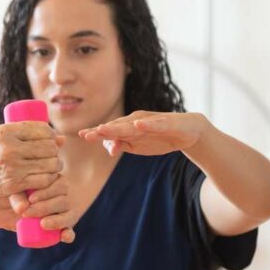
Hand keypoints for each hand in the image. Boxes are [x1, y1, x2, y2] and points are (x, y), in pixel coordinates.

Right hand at [0, 122, 65, 196]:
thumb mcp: (1, 137)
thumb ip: (27, 135)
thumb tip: (62, 139)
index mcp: (6, 132)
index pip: (42, 130)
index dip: (52, 135)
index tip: (52, 139)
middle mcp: (9, 148)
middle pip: (48, 147)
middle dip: (55, 151)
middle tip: (52, 155)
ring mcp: (12, 166)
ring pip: (49, 164)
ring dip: (55, 165)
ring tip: (52, 165)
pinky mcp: (14, 183)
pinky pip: (43, 180)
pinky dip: (49, 178)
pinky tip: (47, 176)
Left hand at [0, 174, 76, 243]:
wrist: (2, 209)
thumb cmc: (9, 195)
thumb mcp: (11, 192)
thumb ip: (16, 197)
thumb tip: (22, 208)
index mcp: (53, 181)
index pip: (59, 184)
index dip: (46, 192)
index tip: (31, 199)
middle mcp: (61, 196)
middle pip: (63, 200)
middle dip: (46, 207)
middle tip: (28, 213)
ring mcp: (62, 212)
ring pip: (68, 215)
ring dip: (57, 221)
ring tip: (42, 224)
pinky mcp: (61, 228)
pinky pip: (69, 231)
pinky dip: (68, 235)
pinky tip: (64, 236)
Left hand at [78, 111, 210, 156]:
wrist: (188, 132)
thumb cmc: (159, 138)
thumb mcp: (138, 146)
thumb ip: (122, 146)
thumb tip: (109, 148)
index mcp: (128, 127)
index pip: (109, 130)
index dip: (96, 132)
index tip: (81, 135)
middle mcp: (136, 121)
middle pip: (117, 126)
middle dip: (103, 130)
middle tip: (88, 134)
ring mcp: (151, 121)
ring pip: (132, 124)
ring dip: (118, 127)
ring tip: (105, 129)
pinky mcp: (166, 122)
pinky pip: (155, 124)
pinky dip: (147, 124)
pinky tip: (138, 125)